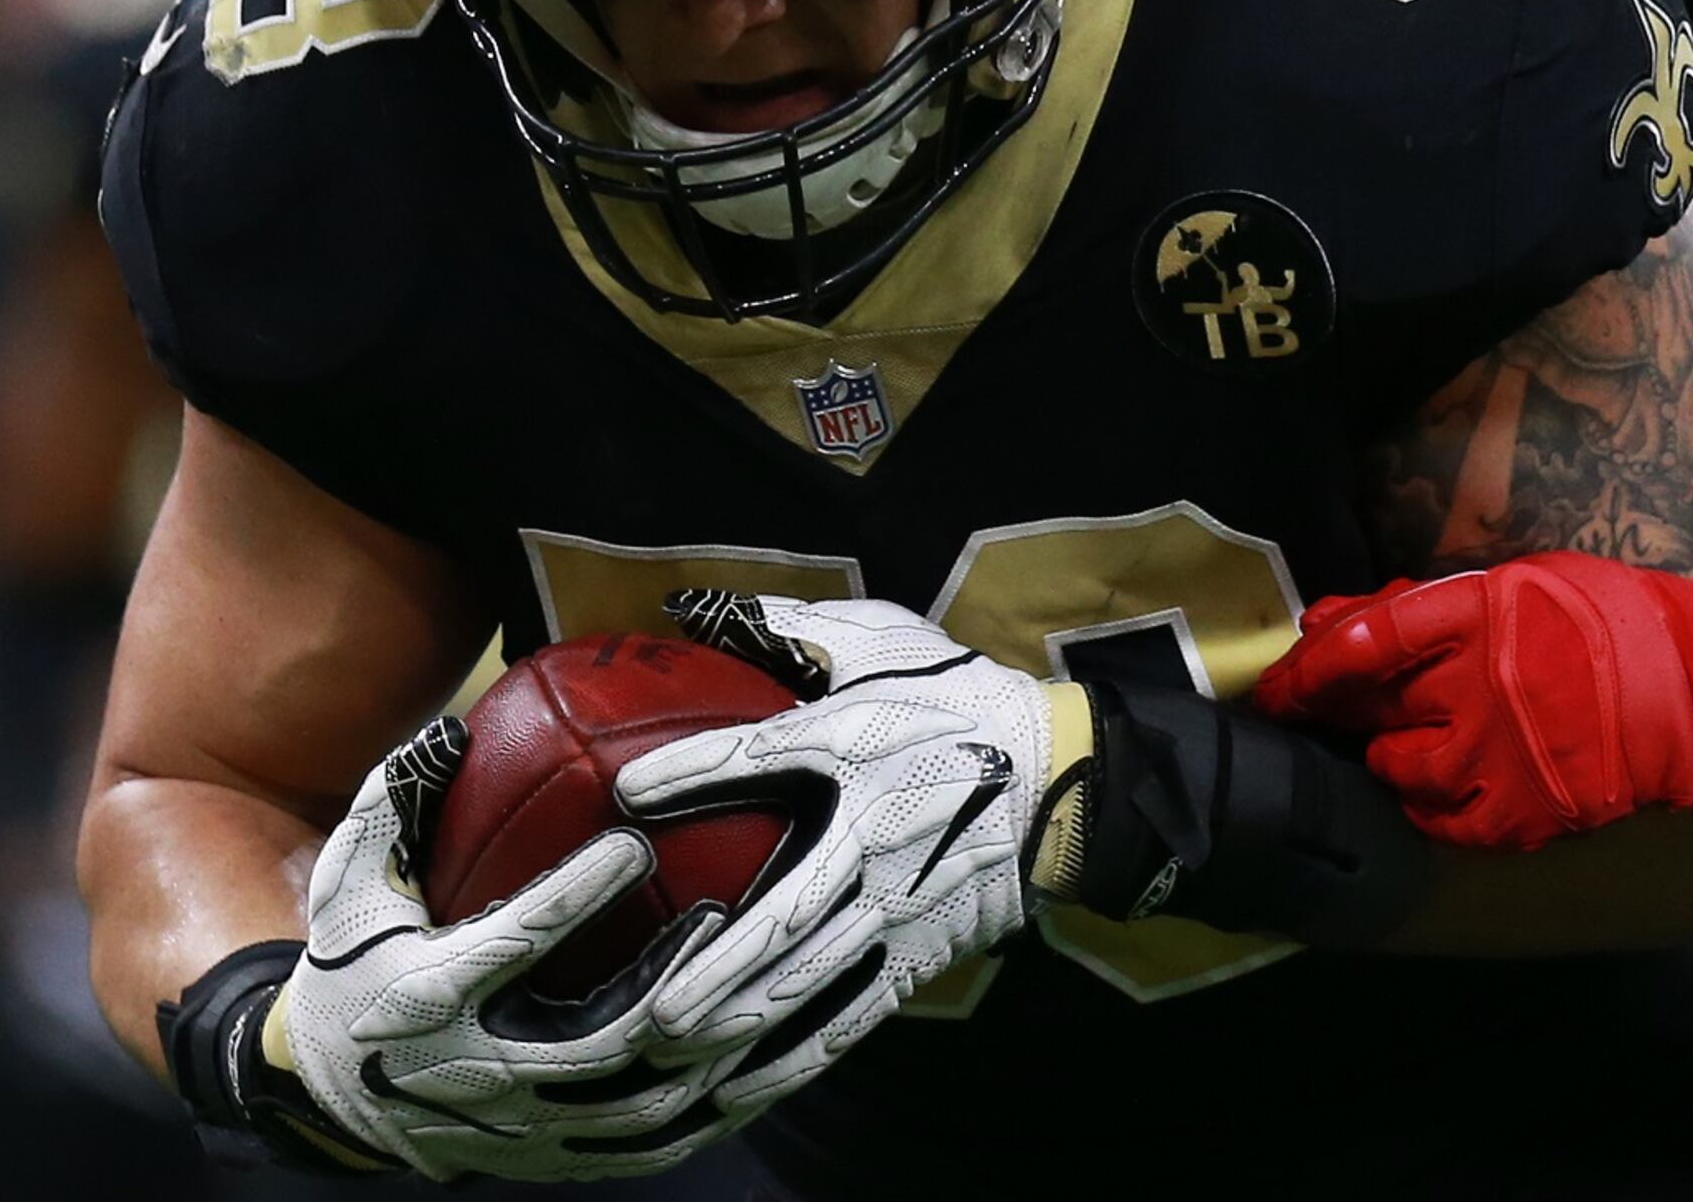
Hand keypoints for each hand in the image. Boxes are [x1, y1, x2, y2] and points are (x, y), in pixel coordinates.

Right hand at [211, 718, 738, 1180]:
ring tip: (762, 982)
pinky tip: (766, 1054)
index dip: (572, 898)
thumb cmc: (353, 961)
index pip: (507, 946)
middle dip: (666, 983)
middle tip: (726, 917)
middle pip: (590, 1044)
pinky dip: (712, 1108)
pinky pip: (650, 1148)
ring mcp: (518, 1131)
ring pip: (634, 1108)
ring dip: (704, 1051)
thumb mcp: (351, 882)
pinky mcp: (554, 1163)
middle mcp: (471, 1075)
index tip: (635, 843)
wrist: (328, 1097)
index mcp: (422, 997)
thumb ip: (396, 801)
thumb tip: (458, 725)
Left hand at [612, 594, 1058, 1118]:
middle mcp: (876, 836)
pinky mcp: (920, 950)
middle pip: (789, 912)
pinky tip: (737, 1086)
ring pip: (815, 978)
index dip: (695, 774)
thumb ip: (789, 627)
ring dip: (744, 1022)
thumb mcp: (882, 642)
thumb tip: (693, 606)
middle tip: (653, 1006)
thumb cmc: (956, 701)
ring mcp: (901, 903)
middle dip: (719, 967)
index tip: (628, 793)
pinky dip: (793, 1055)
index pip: (765, 756)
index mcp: (860, 748)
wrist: (1064, 774)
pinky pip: (850, 1012)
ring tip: (676, 1055)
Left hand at [1252, 552, 1692, 850]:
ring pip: (1397, 768)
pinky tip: (1454, 785)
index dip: (1307, 664)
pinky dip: (1437, 804)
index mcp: (1480, 611)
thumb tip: (1339, 621)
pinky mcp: (1521, 814)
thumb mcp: (1523, 581)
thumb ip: (1431, 604)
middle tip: (1327, 714)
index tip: (1278, 683)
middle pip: (1369, 705)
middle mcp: (1477, 684)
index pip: (1364, 639)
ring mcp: (1497, 755)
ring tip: (1419, 742)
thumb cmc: (1615, 619)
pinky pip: (1442, 820)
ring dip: (1394, 755)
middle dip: (1339, 711)